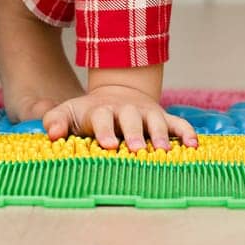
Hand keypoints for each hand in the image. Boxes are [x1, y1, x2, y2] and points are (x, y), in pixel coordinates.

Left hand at [41, 85, 198, 151]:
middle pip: (131, 119)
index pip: (103, 118)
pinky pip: (177, 124)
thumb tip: (51, 134)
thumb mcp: (69, 112)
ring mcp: (147, 113)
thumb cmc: (89, 113)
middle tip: (138, 150)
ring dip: (160, 135)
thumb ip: (56, 121)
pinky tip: (193, 146)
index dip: (105, 130)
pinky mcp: (163, 117)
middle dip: (135, 133)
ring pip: (156, 121)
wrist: (116, 93)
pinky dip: (186, 133)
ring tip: (165, 152)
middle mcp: (126, 110)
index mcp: (102, 110)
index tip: (108, 145)